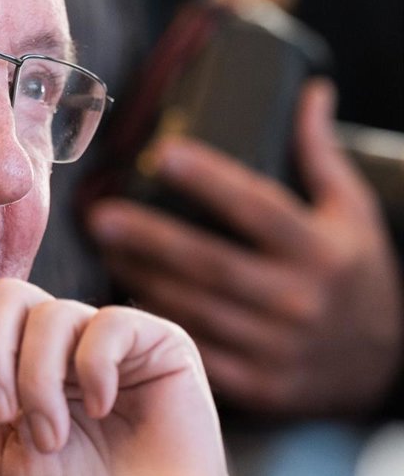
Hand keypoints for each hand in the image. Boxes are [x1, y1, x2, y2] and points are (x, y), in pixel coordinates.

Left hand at [0, 278, 273, 475]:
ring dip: (39, 381)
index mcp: (17, 355)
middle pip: (6, 292)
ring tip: (51, 435)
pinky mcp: (158, 344)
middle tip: (0, 411)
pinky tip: (101, 408)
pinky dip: (94, 368)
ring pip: (51, 313)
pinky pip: (110, 323)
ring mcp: (108, 339)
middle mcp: (59, 339)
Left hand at [87, 81, 402, 416]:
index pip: (259, 208)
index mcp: (321, 250)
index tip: (162, 153)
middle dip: (150, 237)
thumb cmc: (353, 274)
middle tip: (98, 214)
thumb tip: (310, 90)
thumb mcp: (350, 213)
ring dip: (141, 280)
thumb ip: (322, 155)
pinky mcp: (259, 385)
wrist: (383, 365)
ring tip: (100, 251)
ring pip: (195, 310)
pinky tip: (120, 305)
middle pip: (211, 263)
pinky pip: (197, 353)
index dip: (210, 181)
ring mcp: (278, 348)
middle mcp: (300, 299)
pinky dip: (159, 329)